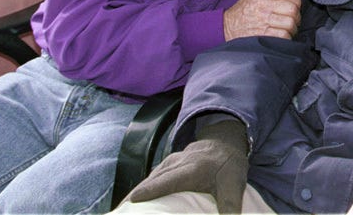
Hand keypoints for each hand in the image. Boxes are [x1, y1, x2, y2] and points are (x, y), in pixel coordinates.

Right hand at [128, 120, 248, 213]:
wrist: (223, 144)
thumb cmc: (228, 166)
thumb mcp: (234, 185)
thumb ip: (231, 206)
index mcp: (192, 169)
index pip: (169, 181)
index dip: (151, 191)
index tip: (133, 201)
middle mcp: (175, 164)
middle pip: (150, 183)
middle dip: (133, 199)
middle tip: (118, 213)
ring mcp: (167, 165)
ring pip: (146, 182)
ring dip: (132, 198)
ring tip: (118, 213)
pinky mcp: (163, 169)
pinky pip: (148, 182)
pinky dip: (138, 194)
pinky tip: (128, 208)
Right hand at [223, 0, 300, 40]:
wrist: (226, 26)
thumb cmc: (241, 10)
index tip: (297, 5)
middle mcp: (264, 7)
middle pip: (292, 9)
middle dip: (297, 15)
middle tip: (295, 19)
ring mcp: (264, 22)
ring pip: (289, 23)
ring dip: (293, 28)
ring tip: (289, 28)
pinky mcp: (263, 35)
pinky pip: (283, 36)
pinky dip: (286, 37)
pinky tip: (283, 35)